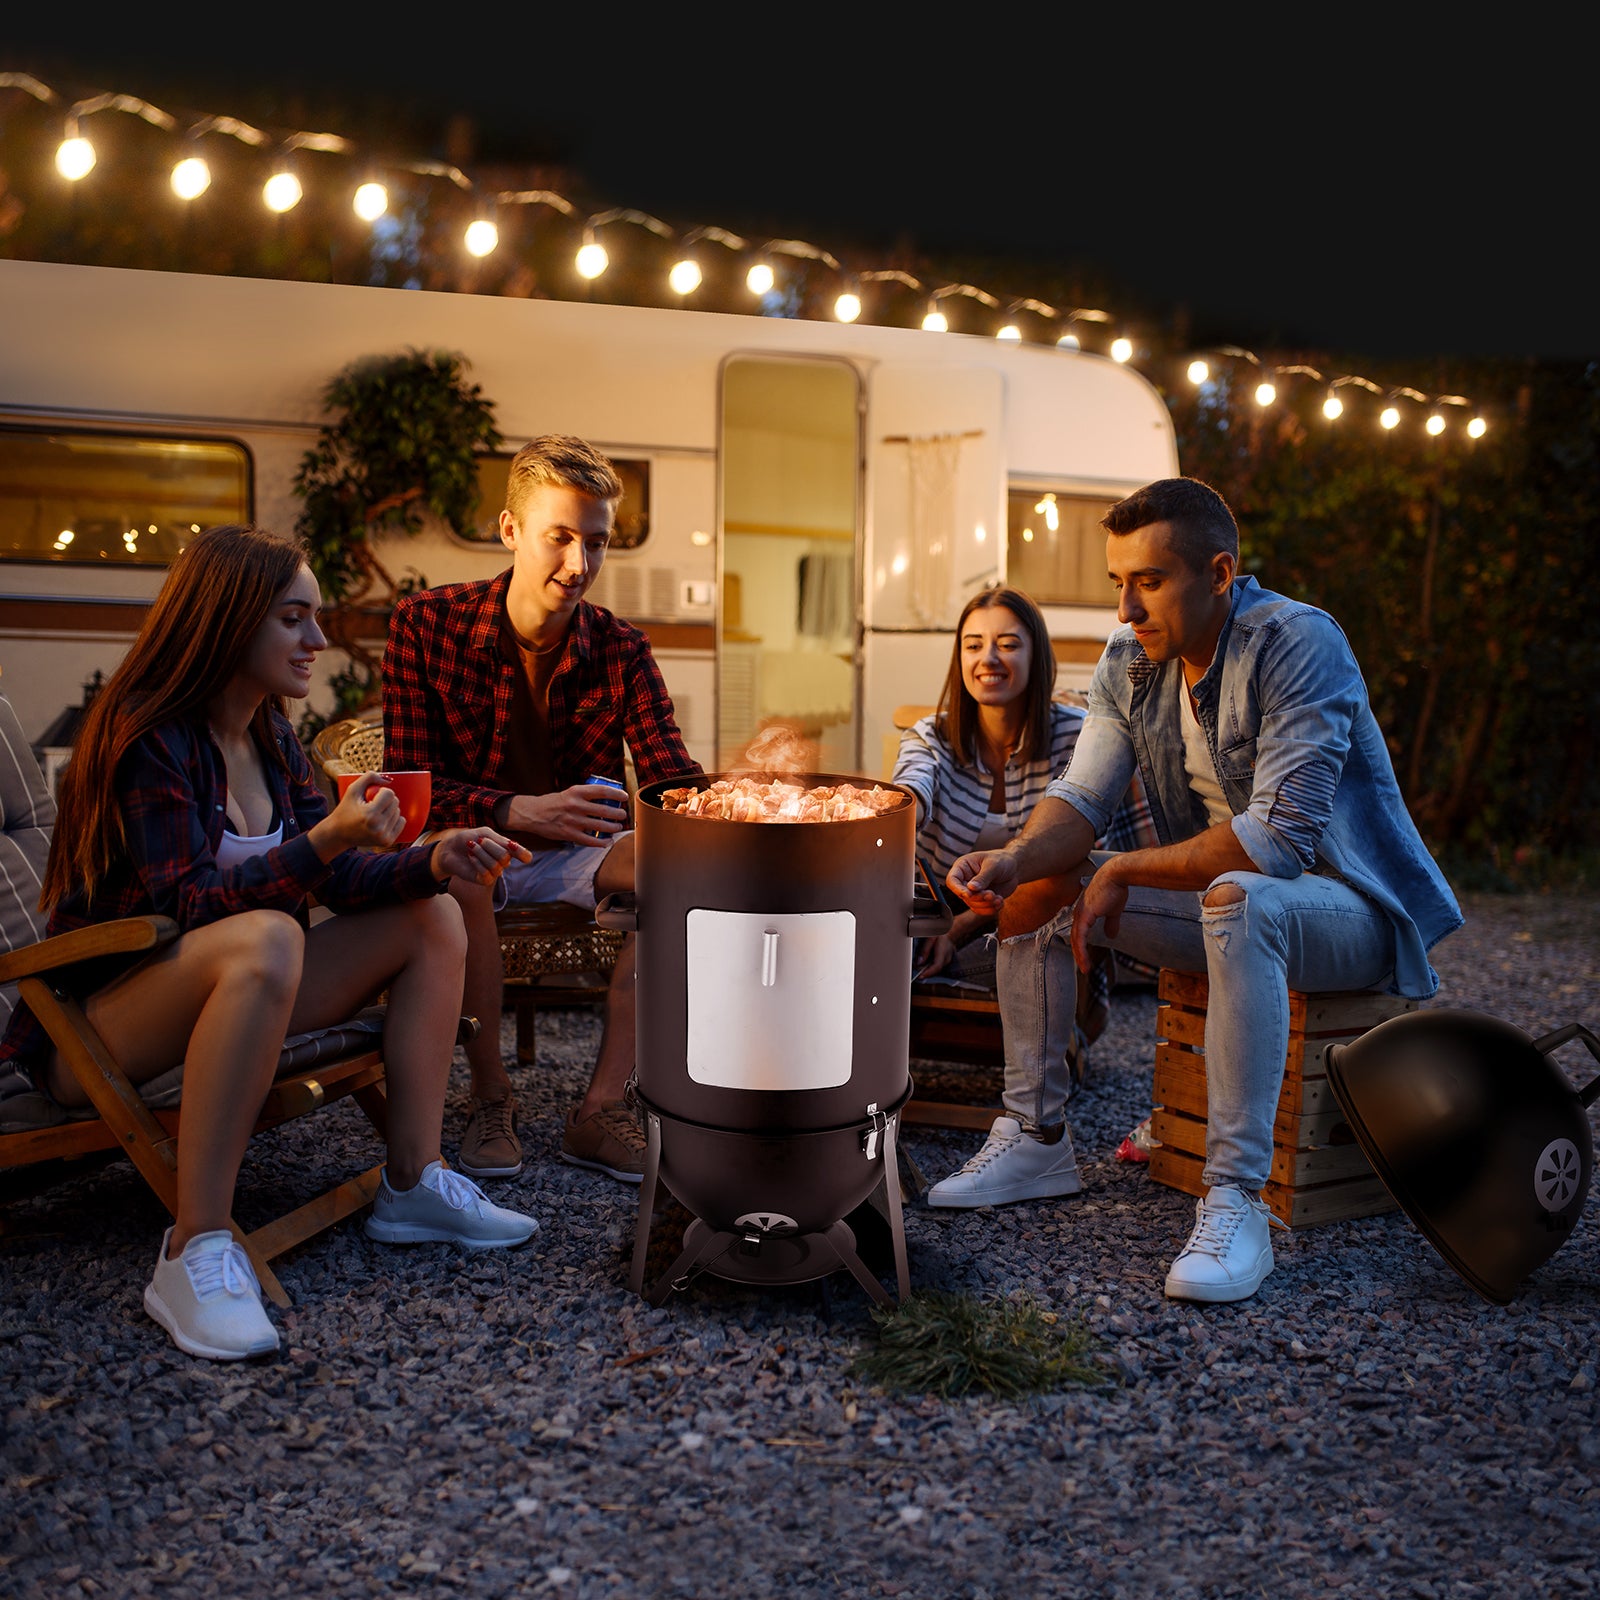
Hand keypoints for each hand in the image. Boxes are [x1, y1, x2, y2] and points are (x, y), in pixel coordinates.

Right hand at [326, 772, 404, 852]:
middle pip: (395, 802)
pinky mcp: (387, 842)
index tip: (372, 796)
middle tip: (372, 805)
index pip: (389, 794)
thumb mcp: (352, 790)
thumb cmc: (345, 810)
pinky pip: (401, 823)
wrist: (338, 834)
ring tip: (374, 814)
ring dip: (390, 810)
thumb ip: (369, 777)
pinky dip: (395, 819)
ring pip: (399, 812)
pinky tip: (382, 821)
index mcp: (370, 815)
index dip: (381, 792)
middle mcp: (378, 827)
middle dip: (386, 800)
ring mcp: (384, 836)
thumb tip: (389, 780)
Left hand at [430, 827, 533, 887]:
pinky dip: (476, 862)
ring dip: (481, 853)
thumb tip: (514, 847)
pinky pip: (486, 873)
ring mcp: (494, 872)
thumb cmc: (468, 839)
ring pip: (495, 865)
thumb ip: (500, 841)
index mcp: (507, 849)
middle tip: (479, 841)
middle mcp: (503, 862)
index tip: (514, 848)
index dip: (523, 853)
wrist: (450, 849)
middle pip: (505, 856)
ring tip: (471, 847)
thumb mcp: (485, 834)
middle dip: (490, 846)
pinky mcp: (484, 880)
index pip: (525, 855)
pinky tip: (470, 857)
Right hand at [503, 782, 629, 846]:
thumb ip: (585, 795)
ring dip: (613, 828)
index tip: (625, 797)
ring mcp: (572, 821)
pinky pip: (590, 840)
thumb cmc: (553, 803)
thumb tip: (608, 799)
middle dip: (618, 814)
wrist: (532, 813)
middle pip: (605, 810)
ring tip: (617, 827)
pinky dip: (602, 842)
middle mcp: (575, 805)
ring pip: (600, 826)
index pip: (602, 791)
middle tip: (623, 815)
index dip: (617, 794)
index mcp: (576, 792)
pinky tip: (608, 841)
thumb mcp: (569, 793)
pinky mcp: (569, 834)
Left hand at [913, 934, 957, 978]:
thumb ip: (924, 951)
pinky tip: (923, 967)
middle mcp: (947, 957)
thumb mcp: (929, 938)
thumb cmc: (938, 933)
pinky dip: (930, 968)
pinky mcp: (945, 960)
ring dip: (927, 971)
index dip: (928, 973)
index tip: (920, 976)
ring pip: (937, 969)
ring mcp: (947, 960)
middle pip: (936, 970)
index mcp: (943, 951)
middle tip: (916, 974)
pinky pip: (937, 966)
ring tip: (918, 970)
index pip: (937, 966)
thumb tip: (919, 963)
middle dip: (926, 973)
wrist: (948, 931)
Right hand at [946, 849, 1018, 915]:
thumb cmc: (1002, 860)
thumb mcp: (993, 865)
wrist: (1015, 868)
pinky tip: (1000, 902)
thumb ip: (982, 877)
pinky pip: (981, 909)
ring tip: (999, 899)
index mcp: (963, 867)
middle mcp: (965, 880)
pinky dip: (991, 909)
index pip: (952, 880)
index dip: (958, 889)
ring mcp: (973, 891)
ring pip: (972, 904)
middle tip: (992, 894)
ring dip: (986, 904)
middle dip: (978, 898)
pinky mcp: (981, 899)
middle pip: (963, 895)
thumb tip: (971, 888)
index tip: (969, 894)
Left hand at [1070, 864, 1127, 973]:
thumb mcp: (1114, 911)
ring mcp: (1080, 914)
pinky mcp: (1085, 915)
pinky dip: (1081, 949)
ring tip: (1085, 968)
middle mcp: (1079, 913)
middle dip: (1078, 953)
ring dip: (1079, 955)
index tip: (1085, 958)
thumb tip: (1111, 935)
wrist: (1117, 876)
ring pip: (1075, 939)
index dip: (1081, 946)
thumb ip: (1111, 923)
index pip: (1079, 932)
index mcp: (1084, 912)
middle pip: (1074, 937)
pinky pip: (1080, 936)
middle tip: (1083, 967)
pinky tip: (1084, 960)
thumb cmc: (1115, 889)